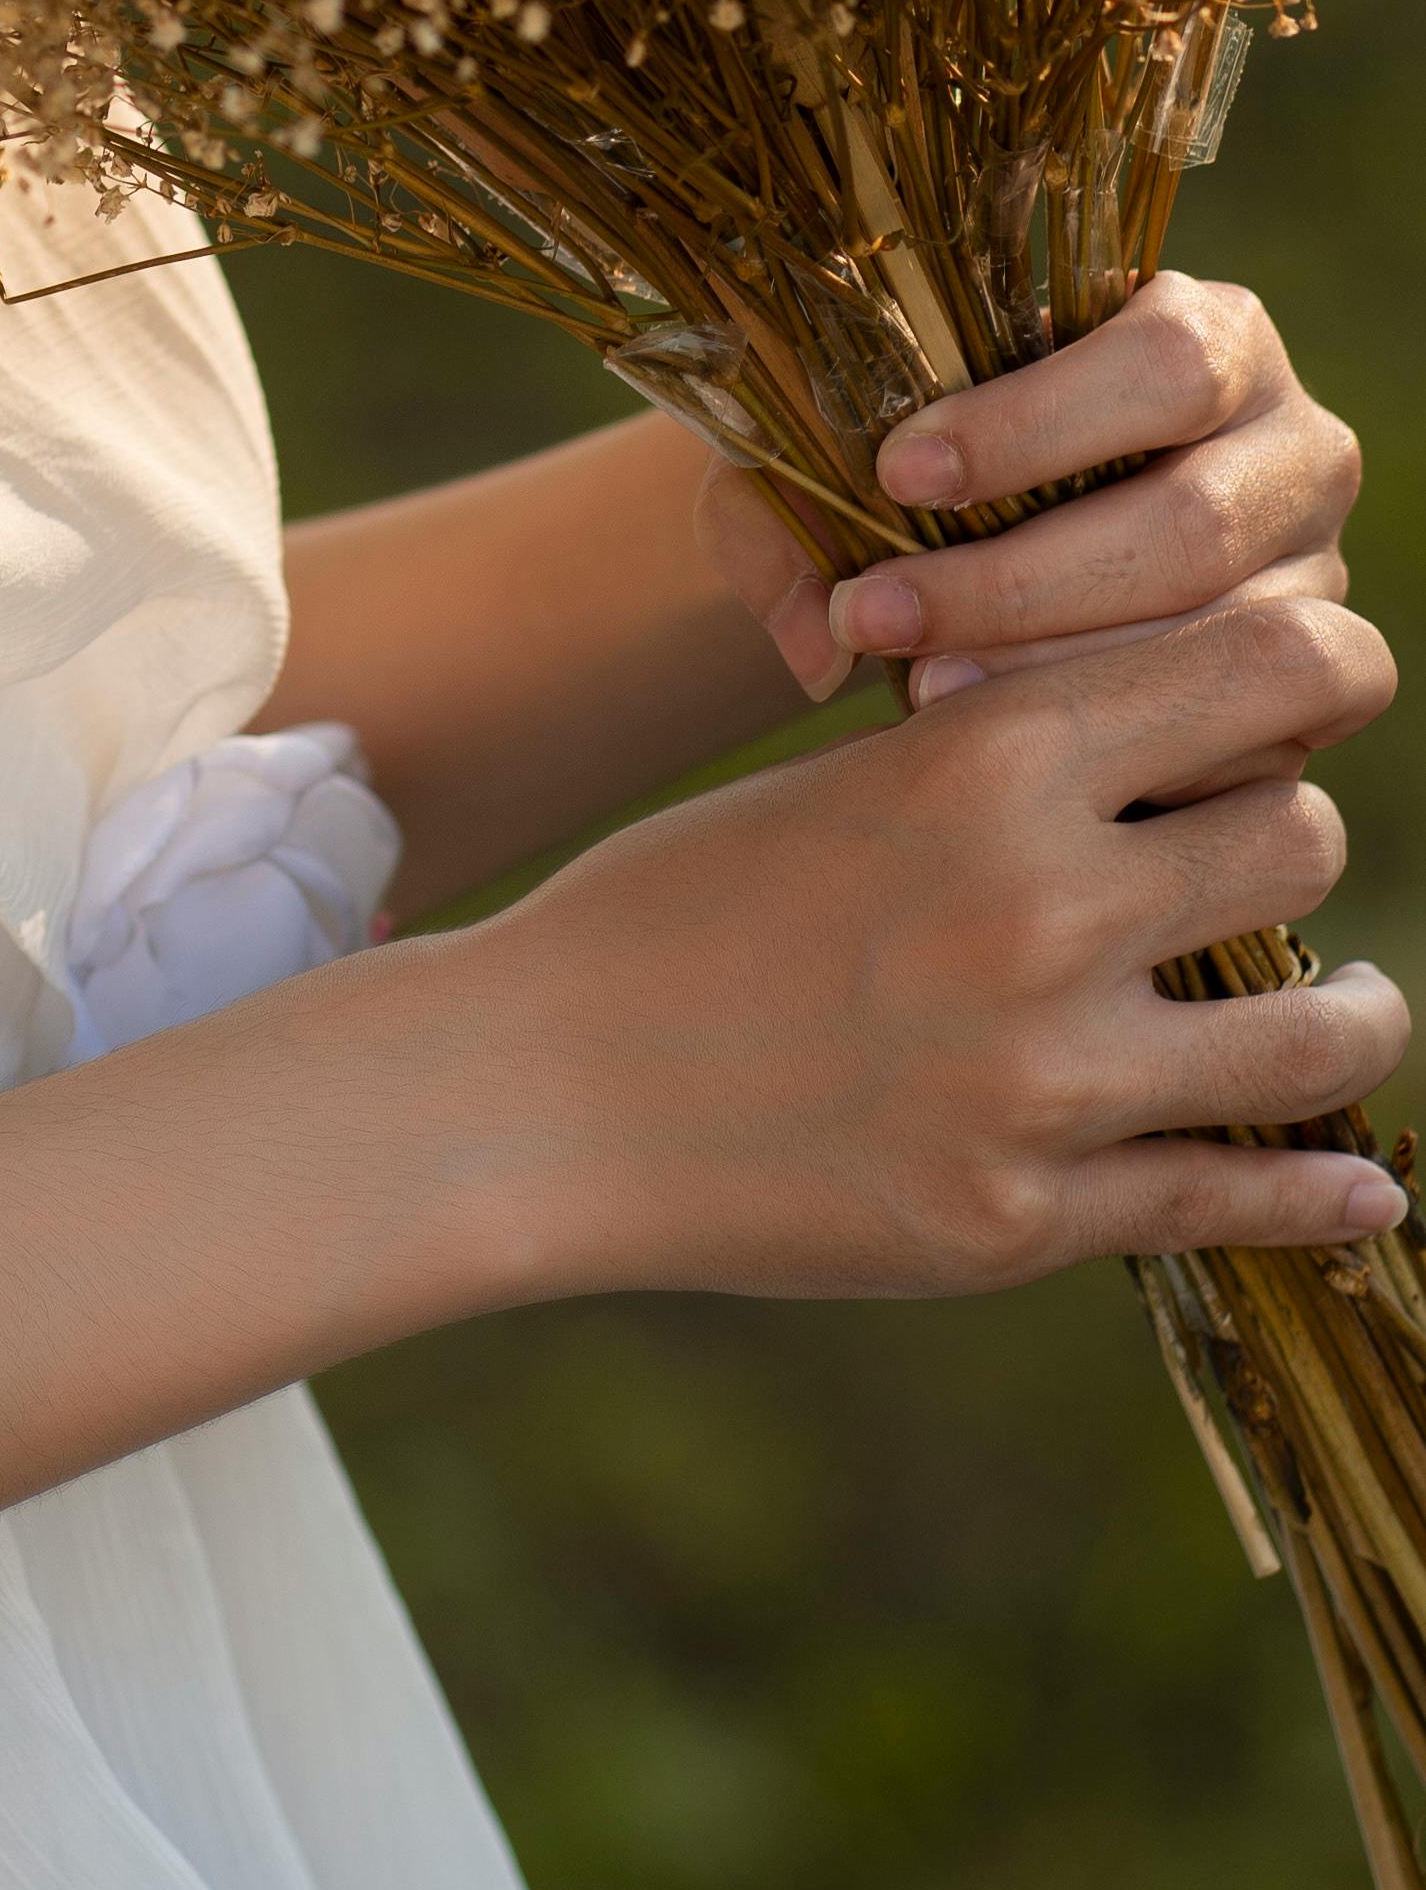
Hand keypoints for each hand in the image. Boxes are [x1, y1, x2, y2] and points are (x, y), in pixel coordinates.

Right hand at [475, 592, 1409, 1299]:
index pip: (1269, 670)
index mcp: (985, 756)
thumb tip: (1191, 745)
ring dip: (1347, 1015)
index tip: (1317, 696)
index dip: (1321, 674)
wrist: (545, 1082)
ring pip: (1319, 1028)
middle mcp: (1039, 903)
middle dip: (1288, 835)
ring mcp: (1042, 1076)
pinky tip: (1352, 1183)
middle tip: (1252, 861)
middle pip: (1304, 834)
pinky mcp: (1025, 1219)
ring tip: (1342, 1011)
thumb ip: (1014, 762)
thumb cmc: (682, 903)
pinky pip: (1241, 1199)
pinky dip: (1321, 1190)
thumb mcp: (850, 777)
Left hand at [699, 271, 1357, 722]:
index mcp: (1217, 337)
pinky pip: (1245, 740)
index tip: (897, 471)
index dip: (1032, 424)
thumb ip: (796, 500)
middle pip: (1193, 522)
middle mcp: (1296, 450)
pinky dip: (1123, 752)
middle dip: (1018, 584)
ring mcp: (1316, 577)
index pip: (1164, 364)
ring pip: (1222, 643)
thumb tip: (812, 642)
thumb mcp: (855, 430)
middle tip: (879, 615)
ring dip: (1058, 679)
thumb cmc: (928, 453)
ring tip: (919, 690)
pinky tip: (1017, 757)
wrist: (1004, 530)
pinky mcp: (1311, 691)